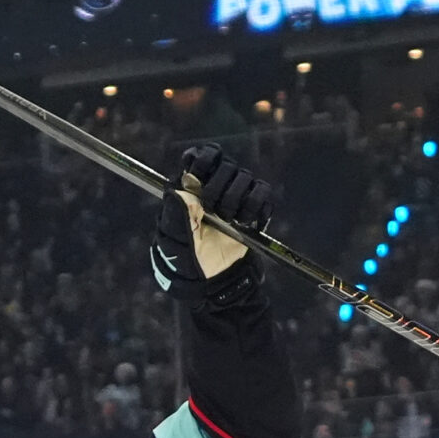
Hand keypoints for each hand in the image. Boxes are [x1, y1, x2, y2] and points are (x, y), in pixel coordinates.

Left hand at [151, 145, 271, 302]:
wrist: (217, 281)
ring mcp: (236, 195)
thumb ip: (176, 216)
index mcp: (189, 189)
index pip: (199, 156)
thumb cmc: (189, 261)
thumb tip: (180, 191)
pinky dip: (256, 206)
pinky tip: (247, 222)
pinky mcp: (255, 207)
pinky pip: (262, 191)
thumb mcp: (176, 242)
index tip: (199, 176)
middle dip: (219, 188)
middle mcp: (213, 186)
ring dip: (237, 200)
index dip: (203, 160)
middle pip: (225, 165)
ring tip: (229, 221)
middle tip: (213, 210)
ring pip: (244, 176)